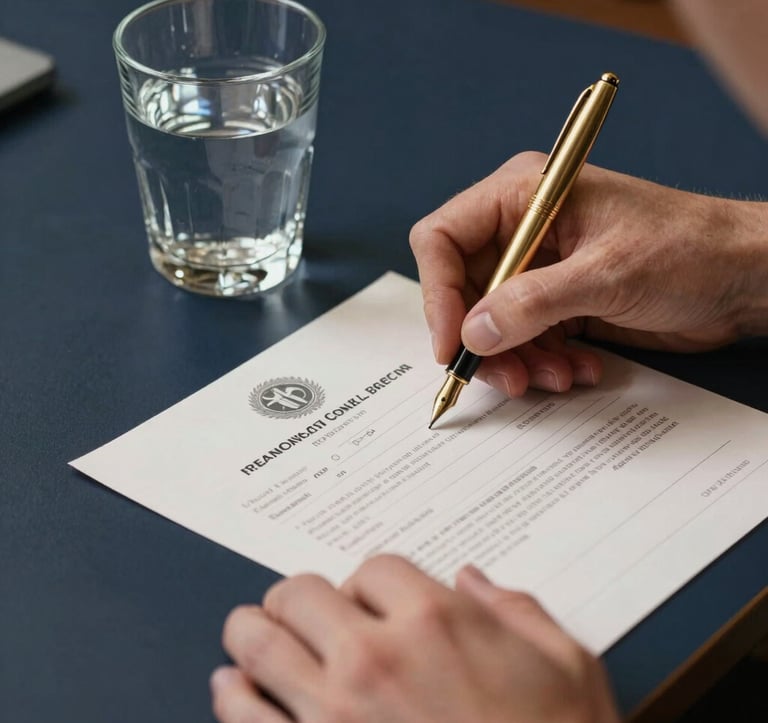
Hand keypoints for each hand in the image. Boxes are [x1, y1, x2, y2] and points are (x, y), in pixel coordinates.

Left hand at [210, 555, 619, 722]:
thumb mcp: (568, 667)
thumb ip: (517, 610)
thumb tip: (474, 580)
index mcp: (437, 623)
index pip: (375, 567)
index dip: (372, 581)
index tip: (371, 597)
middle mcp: (376, 658)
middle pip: (302, 592)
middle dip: (303, 597)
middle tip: (304, 608)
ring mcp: (336, 714)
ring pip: (259, 643)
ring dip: (252, 630)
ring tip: (252, 631)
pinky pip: (244, 717)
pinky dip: (231, 694)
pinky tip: (233, 686)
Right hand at [410, 152, 767, 396]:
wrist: (744, 278)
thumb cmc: (689, 250)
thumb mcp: (606, 274)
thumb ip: (532, 303)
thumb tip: (473, 332)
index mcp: (523, 195)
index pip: (443, 238)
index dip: (439, 294)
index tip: (453, 344)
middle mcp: (524, 229)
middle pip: (464, 290)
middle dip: (484, 339)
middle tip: (508, 377)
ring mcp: (541, 268)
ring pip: (493, 323)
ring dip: (517, 359)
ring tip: (558, 376)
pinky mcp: (559, 301)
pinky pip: (525, 338)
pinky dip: (543, 362)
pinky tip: (580, 368)